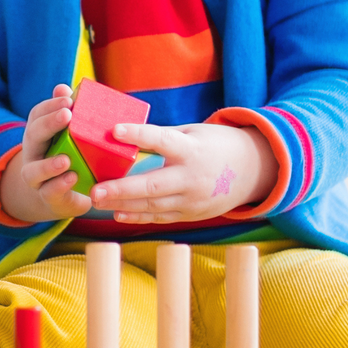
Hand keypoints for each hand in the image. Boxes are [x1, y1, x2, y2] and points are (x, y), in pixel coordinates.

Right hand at [0, 85, 92, 222]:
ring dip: (48, 165)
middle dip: (49, 125)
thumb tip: (63, 88)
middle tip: (67, 115)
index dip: (50, 106)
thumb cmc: (68, 156)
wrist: (62, 195)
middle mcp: (32, 154)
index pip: (37, 115)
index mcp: (38, 134)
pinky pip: (49, 192)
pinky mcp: (48, 197)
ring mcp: (37, 178)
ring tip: (66, 159)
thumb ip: (66, 112)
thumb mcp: (68, 135)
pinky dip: (59, 185)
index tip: (68, 99)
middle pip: (33, 136)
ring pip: (33, 171)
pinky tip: (73, 177)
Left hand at [88, 122, 274, 224]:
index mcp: (191, 149)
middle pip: (153, 185)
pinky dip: (139, 216)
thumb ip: (161, 137)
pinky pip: (161, 217)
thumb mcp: (192, 133)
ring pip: (153, 206)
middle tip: (95, 190)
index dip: (138, 135)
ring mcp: (193, 199)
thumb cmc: (214, 145)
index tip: (114, 130)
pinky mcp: (193, 214)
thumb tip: (123, 134)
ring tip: (97, 201)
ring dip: (123, 204)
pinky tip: (117, 212)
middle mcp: (192, 177)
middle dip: (122, 189)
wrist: (252, 170)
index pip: (161, 140)